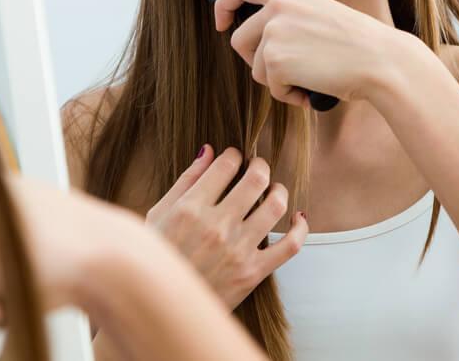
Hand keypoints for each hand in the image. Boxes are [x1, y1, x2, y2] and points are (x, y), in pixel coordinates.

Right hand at [145, 145, 307, 308]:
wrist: (161, 308)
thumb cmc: (158, 257)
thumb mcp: (158, 214)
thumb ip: (185, 181)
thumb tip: (209, 150)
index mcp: (190, 209)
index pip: (226, 165)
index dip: (233, 154)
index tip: (234, 157)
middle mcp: (216, 226)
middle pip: (256, 179)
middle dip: (260, 165)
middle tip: (257, 167)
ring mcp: (237, 250)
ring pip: (276, 205)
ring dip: (279, 190)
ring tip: (273, 190)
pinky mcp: (253, 273)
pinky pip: (291, 245)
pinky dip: (301, 227)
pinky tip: (297, 218)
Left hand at [215, 0, 400, 105]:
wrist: (382, 61)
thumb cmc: (359, 46)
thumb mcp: (322, 15)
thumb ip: (292, 17)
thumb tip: (265, 41)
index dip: (224, 4)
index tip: (222, 23)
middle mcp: (279, 7)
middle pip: (239, 39)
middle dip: (257, 62)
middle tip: (286, 72)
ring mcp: (275, 32)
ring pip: (256, 68)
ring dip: (279, 82)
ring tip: (310, 80)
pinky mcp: (276, 60)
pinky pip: (271, 88)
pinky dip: (290, 96)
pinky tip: (313, 90)